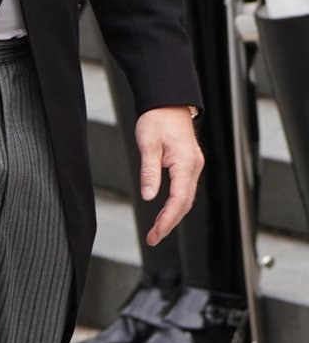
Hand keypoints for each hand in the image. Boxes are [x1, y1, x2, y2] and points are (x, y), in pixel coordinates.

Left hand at [137, 107, 203, 245]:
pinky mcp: (189, 165)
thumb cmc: (157, 119)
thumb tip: (149, 196)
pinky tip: (166, 213)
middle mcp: (194, 167)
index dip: (167, 220)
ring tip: (157, 231)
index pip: (178, 200)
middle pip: (185, 204)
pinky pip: (185, 191)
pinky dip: (176, 205)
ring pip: (186, 199)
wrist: (168, 103)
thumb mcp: (147, 143)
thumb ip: (149, 171)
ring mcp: (194, 167)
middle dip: (169, 223)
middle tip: (153, 238)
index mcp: (186, 163)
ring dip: (172, 216)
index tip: (155, 234)